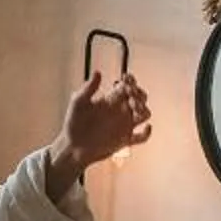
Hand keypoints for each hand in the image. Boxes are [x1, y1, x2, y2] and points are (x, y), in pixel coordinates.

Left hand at [52, 68, 151, 183]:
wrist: (73, 147)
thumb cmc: (73, 124)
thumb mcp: (78, 103)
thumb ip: (88, 88)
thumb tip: (98, 72)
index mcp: (110, 99)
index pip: (127, 86)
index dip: (130, 81)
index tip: (126, 80)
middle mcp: (120, 111)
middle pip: (140, 98)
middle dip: (139, 94)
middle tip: (130, 96)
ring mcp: (124, 125)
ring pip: (144, 114)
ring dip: (144, 109)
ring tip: (135, 109)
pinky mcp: (125, 140)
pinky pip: (142, 137)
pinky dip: (147, 133)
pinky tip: (146, 127)